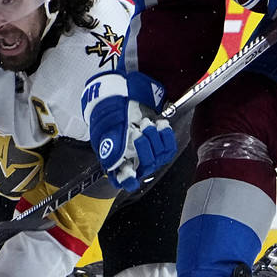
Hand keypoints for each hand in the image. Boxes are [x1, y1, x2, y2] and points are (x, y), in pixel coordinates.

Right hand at [81, 72, 176, 191]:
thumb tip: (112, 163)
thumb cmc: (111, 113)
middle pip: (146, 165)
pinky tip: (159, 124)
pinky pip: (169, 147)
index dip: (127, 180)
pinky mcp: (160, 142)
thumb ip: (111, 147)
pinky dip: (166, 135)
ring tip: (144, 123)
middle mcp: (133, 159)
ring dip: (154, 138)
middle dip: (144, 147)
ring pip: (159, 156)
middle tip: (136, 130)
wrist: (121, 96)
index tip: (131, 176)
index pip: (122, 179)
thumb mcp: (108, 129)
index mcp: (116, 160)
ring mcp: (148, 151)